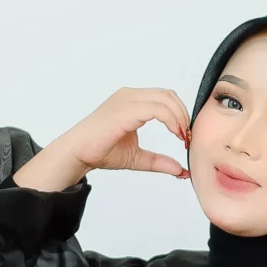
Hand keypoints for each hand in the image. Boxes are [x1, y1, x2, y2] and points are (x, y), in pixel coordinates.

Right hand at [12, 88, 192, 192]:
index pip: (165, 98)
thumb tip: (181, 170)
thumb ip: (158, 161)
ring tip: (183, 137)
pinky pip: (157, 109)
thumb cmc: (100, 151)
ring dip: (180, 117)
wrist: (78, 153)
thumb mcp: (137, 157)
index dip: (180, 114)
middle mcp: (130, 95)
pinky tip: (175, 133)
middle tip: (187, 137)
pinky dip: (171, 120)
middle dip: (183, 114)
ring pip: (166, 99)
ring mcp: (127, 100)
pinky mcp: (126, 109)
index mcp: (132, 101)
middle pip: (169, 95)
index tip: (185, 136)